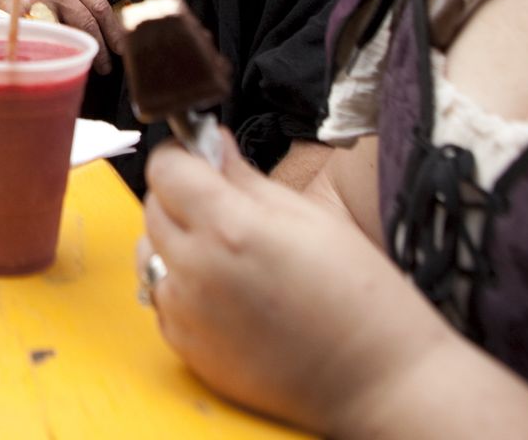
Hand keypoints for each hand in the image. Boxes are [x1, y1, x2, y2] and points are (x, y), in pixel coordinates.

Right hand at [0, 0, 119, 72]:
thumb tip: (92, 16)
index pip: (99, 5)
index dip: (113, 30)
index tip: (119, 46)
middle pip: (87, 23)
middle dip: (100, 47)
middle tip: (105, 65)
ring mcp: (38, 1)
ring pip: (66, 33)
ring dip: (76, 51)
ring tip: (82, 63)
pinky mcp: (20, 13)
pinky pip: (40, 35)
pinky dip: (50, 48)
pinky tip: (55, 58)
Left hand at [141, 132, 455, 433]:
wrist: (376, 382)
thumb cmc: (361, 300)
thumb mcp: (311, 218)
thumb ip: (246, 178)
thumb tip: (212, 144)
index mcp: (230, 228)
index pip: (165, 168)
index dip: (181, 155)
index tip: (199, 157)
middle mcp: (197, 269)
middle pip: (153, 207)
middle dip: (180, 197)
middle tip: (224, 207)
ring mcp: (186, 313)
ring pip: (151, 253)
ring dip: (175, 243)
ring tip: (228, 255)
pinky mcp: (186, 347)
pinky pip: (163, 298)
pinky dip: (182, 287)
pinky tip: (226, 293)